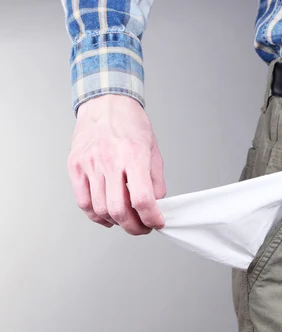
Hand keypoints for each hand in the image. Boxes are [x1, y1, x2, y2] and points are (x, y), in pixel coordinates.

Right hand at [67, 95, 166, 234]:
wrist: (106, 103)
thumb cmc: (131, 125)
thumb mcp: (153, 151)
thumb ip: (156, 181)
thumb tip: (157, 205)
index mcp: (133, 156)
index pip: (142, 198)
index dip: (151, 217)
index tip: (158, 222)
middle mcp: (109, 161)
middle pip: (118, 209)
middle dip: (134, 227)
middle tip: (144, 227)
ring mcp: (89, 164)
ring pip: (100, 209)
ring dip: (117, 222)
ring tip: (128, 220)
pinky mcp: (75, 167)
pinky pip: (83, 202)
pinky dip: (96, 215)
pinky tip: (108, 216)